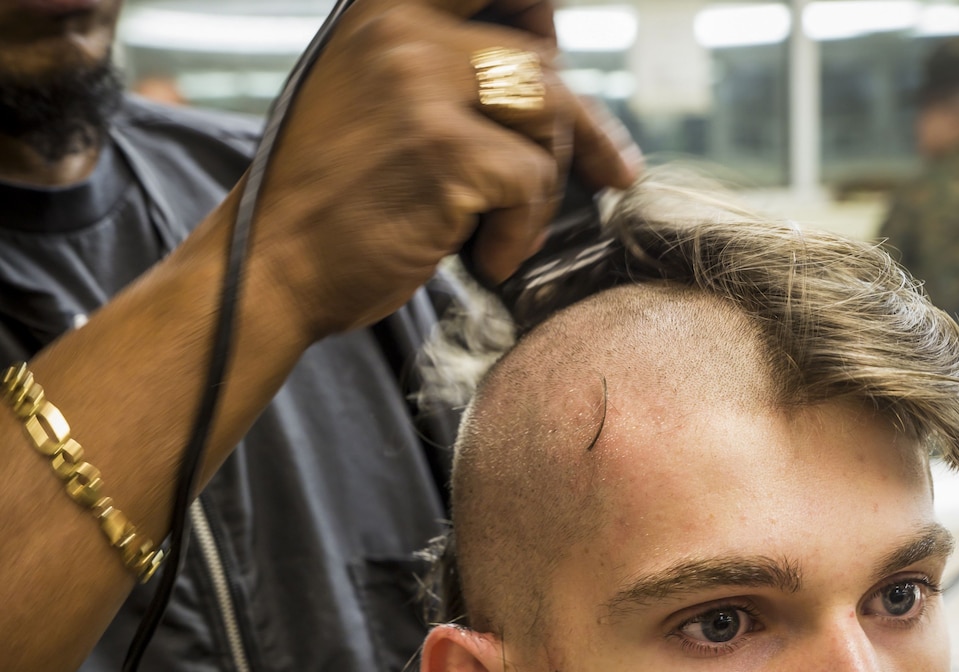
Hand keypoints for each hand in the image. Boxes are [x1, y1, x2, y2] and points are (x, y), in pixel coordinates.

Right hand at [251, 0, 637, 340]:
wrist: (268, 271)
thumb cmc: (327, 199)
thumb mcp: (367, 98)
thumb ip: (437, 69)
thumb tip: (545, 74)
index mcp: (381, 10)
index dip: (538, 16)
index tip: (555, 56)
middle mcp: (400, 31)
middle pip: (537, 60)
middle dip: (574, 126)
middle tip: (602, 171)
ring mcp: (420, 85)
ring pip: (546, 112)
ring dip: (544, 182)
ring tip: (505, 228)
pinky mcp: (444, 150)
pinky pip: (533, 178)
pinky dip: (523, 229)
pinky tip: (485, 256)